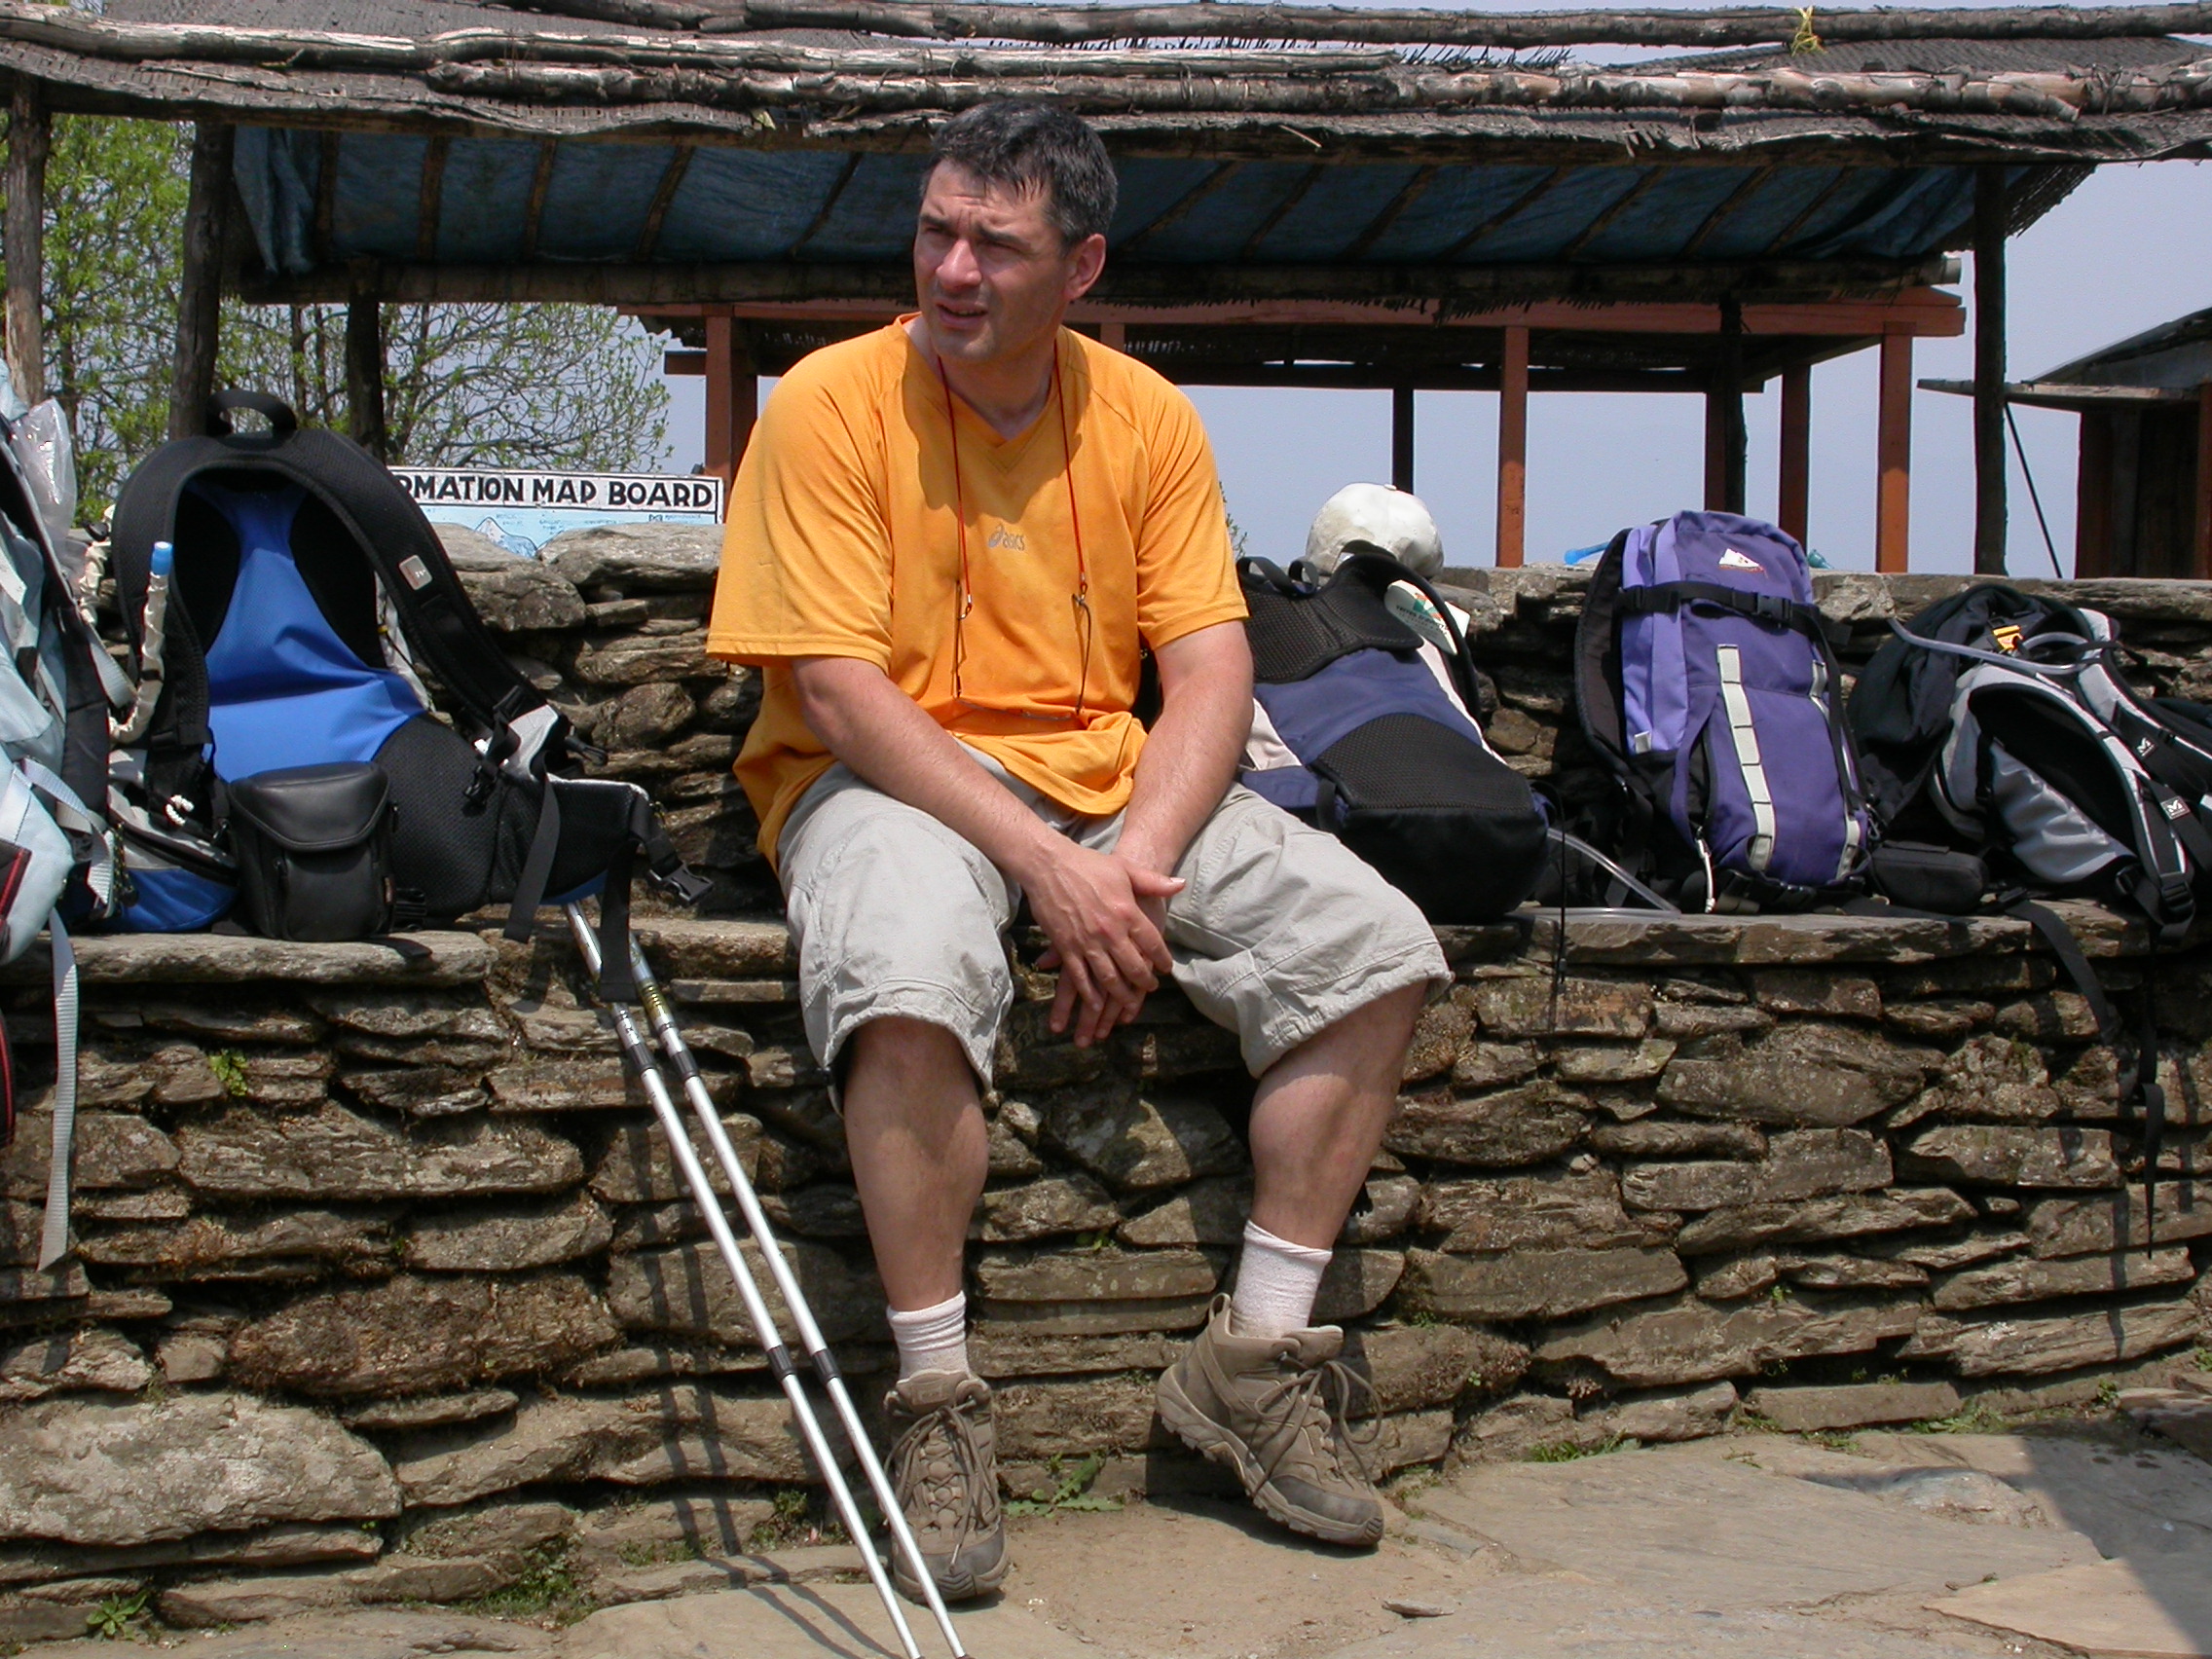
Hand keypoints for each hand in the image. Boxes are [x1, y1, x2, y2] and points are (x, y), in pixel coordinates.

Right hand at [1020, 842, 1184, 1047]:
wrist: (1049, 865)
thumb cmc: (1088, 864)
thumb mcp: (1125, 868)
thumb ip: (1154, 881)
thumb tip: (1180, 884)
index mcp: (1127, 911)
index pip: (1152, 943)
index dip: (1162, 959)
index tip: (1165, 968)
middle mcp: (1109, 931)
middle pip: (1133, 966)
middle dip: (1144, 982)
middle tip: (1151, 987)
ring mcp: (1086, 942)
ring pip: (1109, 978)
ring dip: (1121, 995)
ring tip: (1130, 1002)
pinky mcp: (1065, 947)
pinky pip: (1080, 978)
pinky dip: (1090, 995)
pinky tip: (1097, 1005)